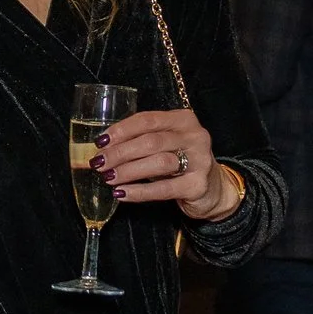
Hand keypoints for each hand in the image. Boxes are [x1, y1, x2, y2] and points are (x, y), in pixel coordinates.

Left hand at [89, 109, 230, 218]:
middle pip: (151, 141)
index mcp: (183, 120)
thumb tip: (102, 149)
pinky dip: (139, 191)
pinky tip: (122, 194)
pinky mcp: (197, 185)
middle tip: (99, 163)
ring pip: (158, 162)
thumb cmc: (181, 162)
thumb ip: (141, 141)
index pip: (148, 120)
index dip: (122, 130)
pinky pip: (164, 189)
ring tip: (108, 178)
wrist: (213, 188)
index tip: (100, 141)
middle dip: (121, 152)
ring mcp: (199, 161)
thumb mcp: (166, 144)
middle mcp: (194, 136)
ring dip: (129, 171)